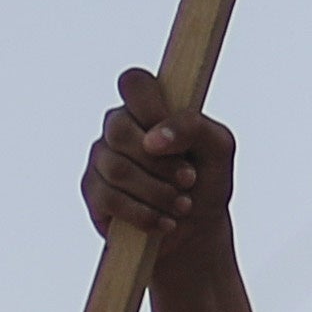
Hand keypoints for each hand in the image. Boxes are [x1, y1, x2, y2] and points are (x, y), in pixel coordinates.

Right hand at [82, 69, 233, 259]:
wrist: (196, 228)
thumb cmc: (207, 179)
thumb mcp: (219, 148)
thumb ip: (194, 127)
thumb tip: (153, 139)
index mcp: (150, 105)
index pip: (134, 82)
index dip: (148, 107)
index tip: (170, 138)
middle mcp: (120, 126)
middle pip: (119, 130)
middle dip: (160, 163)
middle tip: (189, 180)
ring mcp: (102, 157)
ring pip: (117, 169)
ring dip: (157, 192)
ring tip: (182, 205)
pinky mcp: (93, 191)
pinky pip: (108, 198)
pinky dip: (143, 214)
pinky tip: (164, 221)